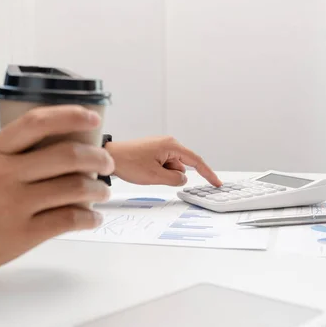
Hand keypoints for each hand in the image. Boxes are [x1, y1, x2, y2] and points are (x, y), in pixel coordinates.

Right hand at [0, 106, 114, 292]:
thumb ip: (13, 152)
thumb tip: (58, 145)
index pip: (38, 122)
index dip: (72, 116)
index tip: (94, 118)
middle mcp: (4, 174)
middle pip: (67, 155)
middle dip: (97, 158)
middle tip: (106, 163)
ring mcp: (14, 204)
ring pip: (74, 188)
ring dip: (98, 189)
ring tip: (102, 192)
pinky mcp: (22, 234)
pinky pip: (68, 219)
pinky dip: (88, 217)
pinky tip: (92, 218)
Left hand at [105, 136, 221, 186]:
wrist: (109, 156)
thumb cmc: (128, 163)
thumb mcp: (155, 176)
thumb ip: (175, 179)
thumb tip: (183, 178)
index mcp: (171, 145)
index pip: (196, 161)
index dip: (208, 173)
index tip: (216, 183)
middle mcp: (168, 143)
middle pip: (181, 166)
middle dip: (171, 175)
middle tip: (152, 174)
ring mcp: (160, 146)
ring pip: (171, 168)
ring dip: (162, 174)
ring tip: (145, 171)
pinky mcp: (154, 151)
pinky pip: (163, 165)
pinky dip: (157, 171)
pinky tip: (143, 169)